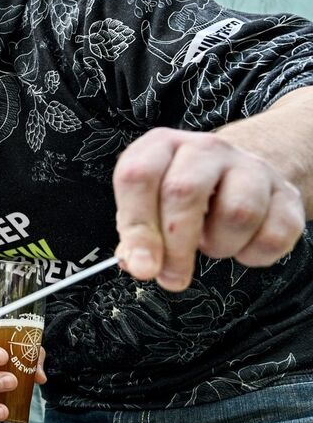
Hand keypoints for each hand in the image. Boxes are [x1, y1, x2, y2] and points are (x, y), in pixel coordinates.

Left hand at [113, 128, 304, 290]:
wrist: (239, 174)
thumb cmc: (183, 195)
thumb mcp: (149, 203)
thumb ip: (135, 233)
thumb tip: (136, 263)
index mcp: (161, 146)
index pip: (138, 176)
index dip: (137, 227)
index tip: (142, 266)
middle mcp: (205, 149)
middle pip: (184, 192)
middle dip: (175, 247)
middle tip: (172, 276)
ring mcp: (250, 166)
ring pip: (237, 213)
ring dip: (219, 245)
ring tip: (210, 244)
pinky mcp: (286, 194)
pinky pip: (274, 235)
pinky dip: (253, 254)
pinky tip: (240, 246)